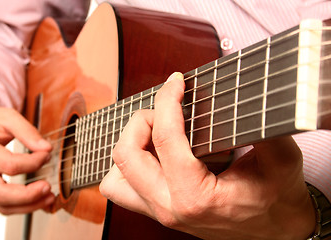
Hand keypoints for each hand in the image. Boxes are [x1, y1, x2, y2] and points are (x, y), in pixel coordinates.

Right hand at [0, 107, 54, 213]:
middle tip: (48, 187)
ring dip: (29, 205)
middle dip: (28, 195)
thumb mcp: (6, 117)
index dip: (33, 162)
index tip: (46, 154)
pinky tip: (39, 199)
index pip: (9, 164)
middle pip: (0, 193)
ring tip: (49, 197)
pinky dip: (22, 207)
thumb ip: (27, 131)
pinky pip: (2, 205)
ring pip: (1, 205)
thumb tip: (47, 149)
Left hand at [100, 73, 315, 239]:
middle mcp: (169, 207)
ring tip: (154, 132)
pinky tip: (151, 152)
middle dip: (141, 121)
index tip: (175, 82)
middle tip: (166, 111)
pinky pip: (122, 188)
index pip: (165, 138)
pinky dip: (128, 165)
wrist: (276, 231)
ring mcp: (160, 212)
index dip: (167, 101)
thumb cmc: (277, 200)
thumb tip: (246, 95)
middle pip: (127, 155)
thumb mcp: (280, 160)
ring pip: (114, 177)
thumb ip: (265, 127)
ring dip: (129, 146)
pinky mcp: (158, 211)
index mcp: (196, 196)